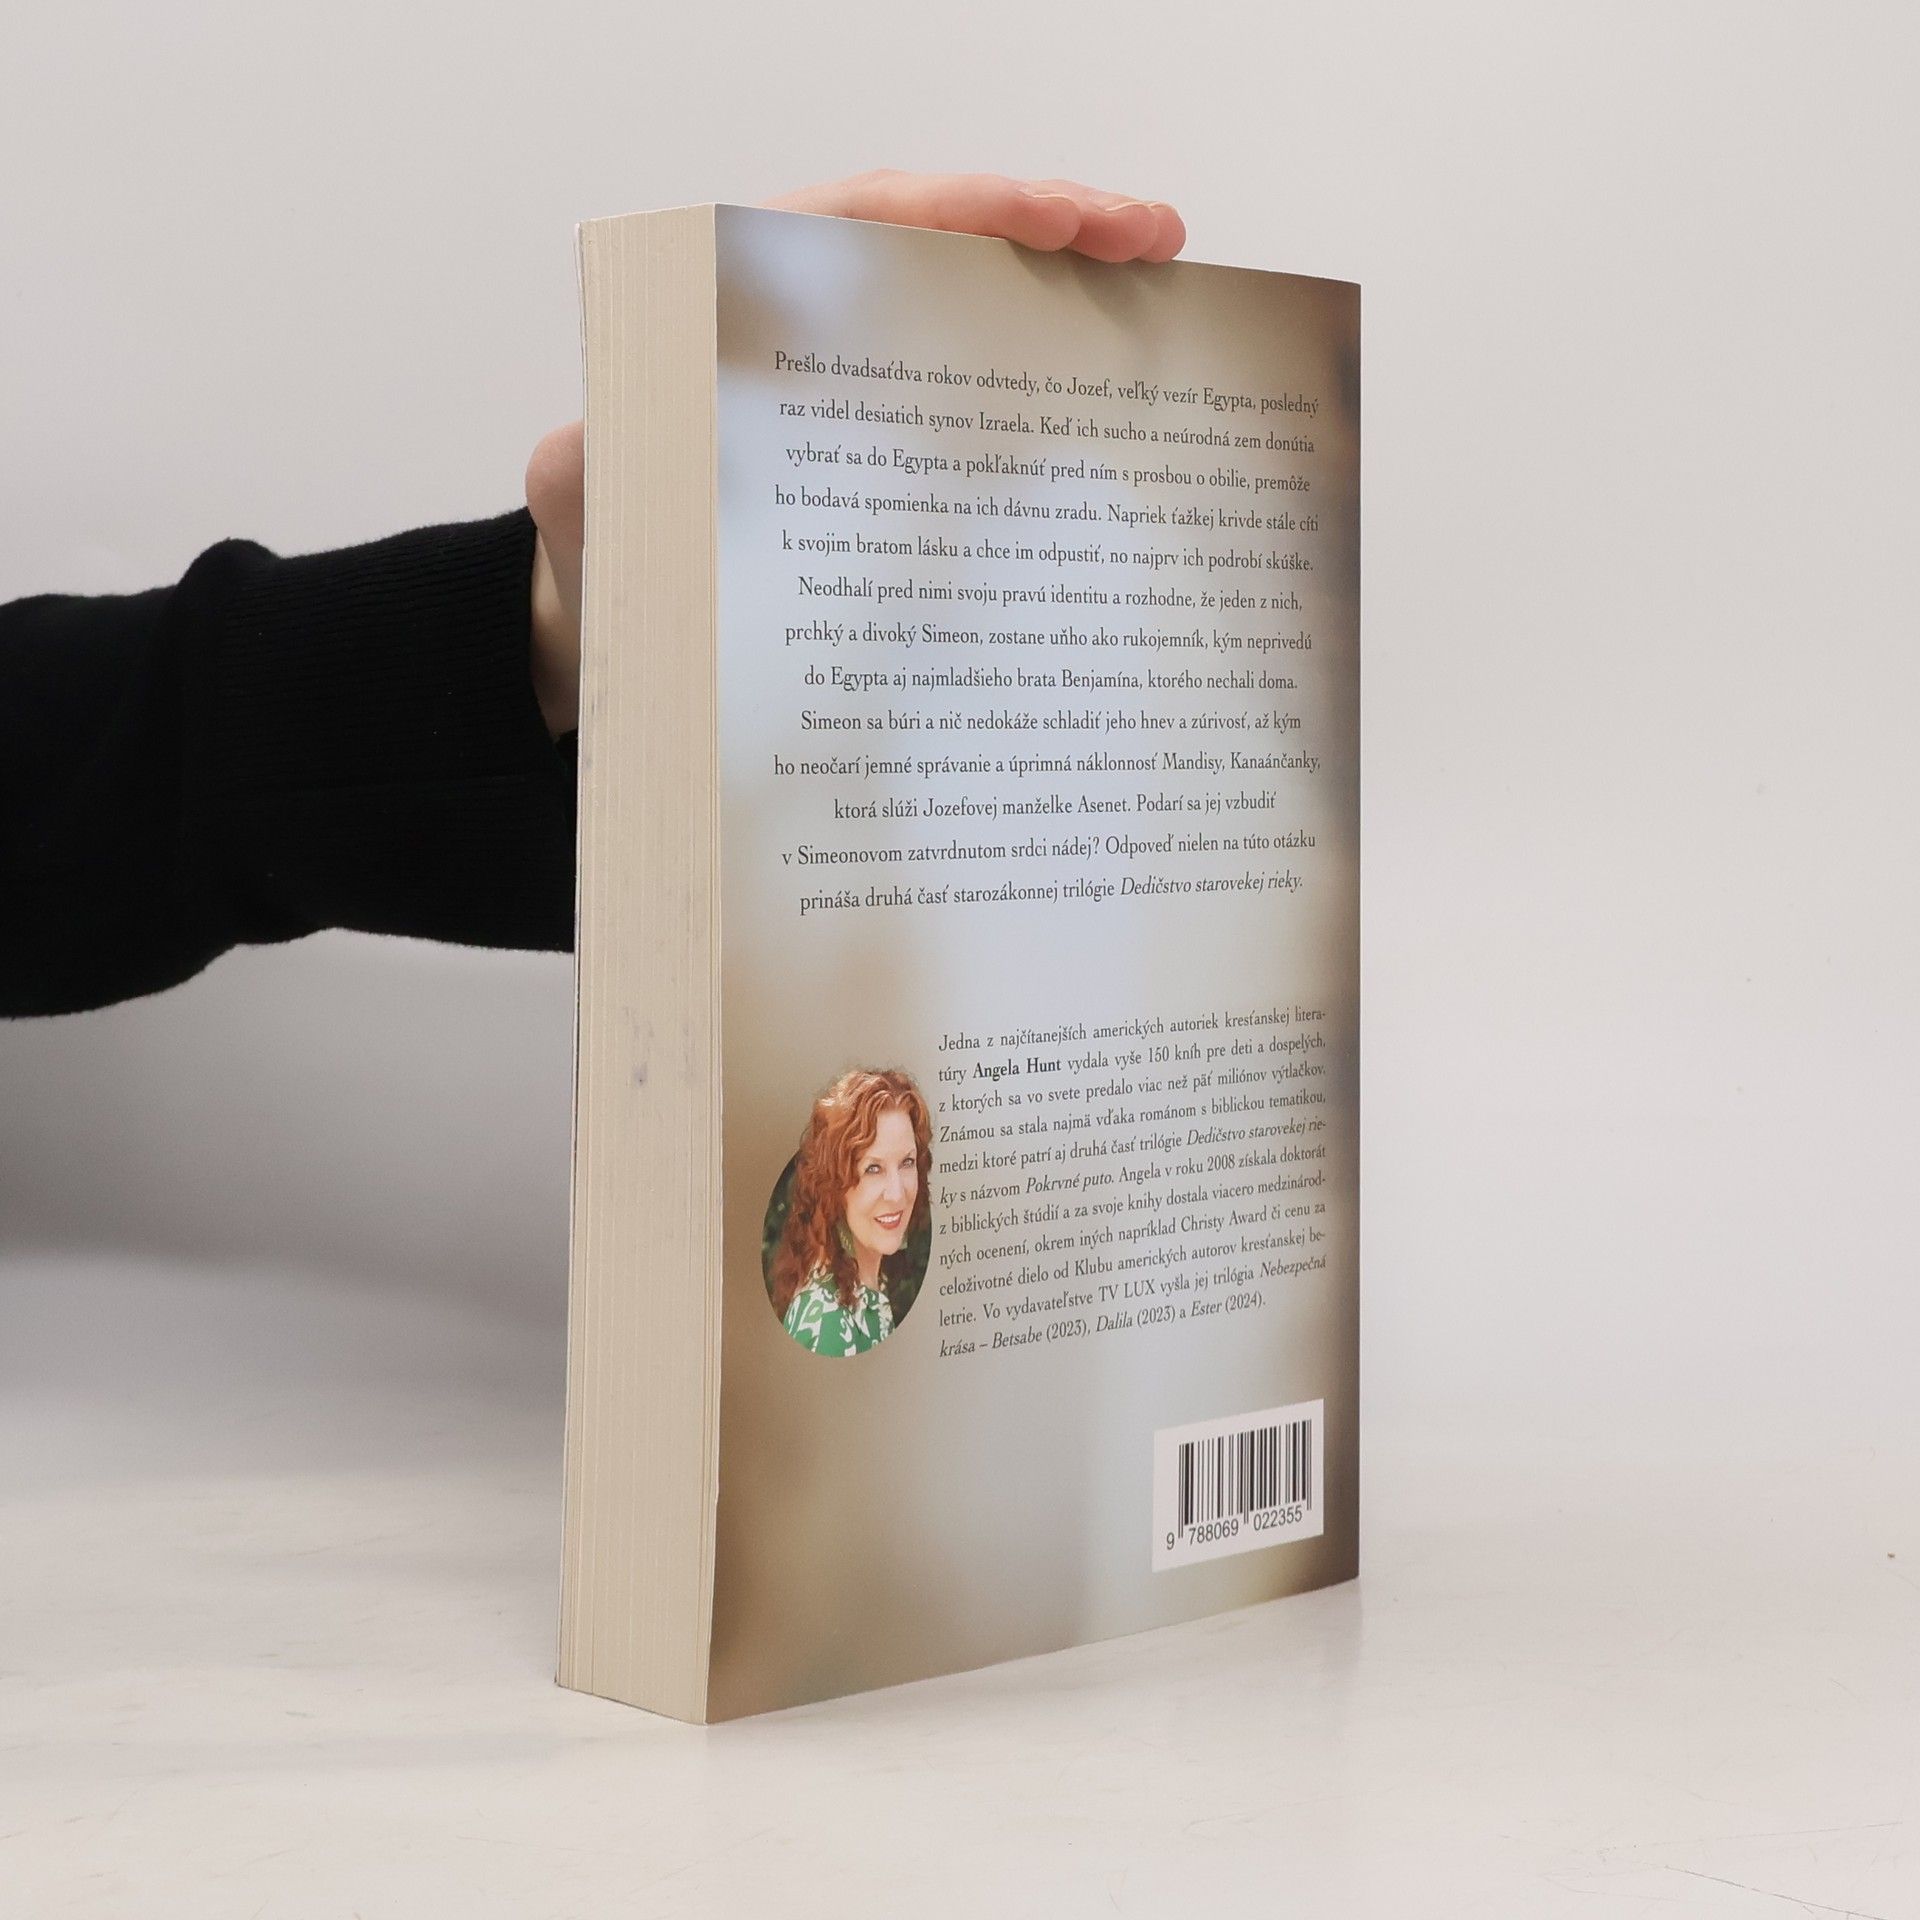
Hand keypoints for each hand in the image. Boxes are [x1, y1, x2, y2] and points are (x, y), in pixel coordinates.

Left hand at [524, 171, 1187, 737]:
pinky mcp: (886, 442)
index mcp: (736, 306)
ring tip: (1155, 269)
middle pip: (933, 240)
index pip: (853, 221)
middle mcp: (804, 320)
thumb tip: (613, 445)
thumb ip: (590, 462)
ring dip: (1063, 281)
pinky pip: (969, 386)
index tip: (1043, 219)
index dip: (954, 210)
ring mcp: (854, 377)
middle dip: (1045, 221)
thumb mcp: (584, 495)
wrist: (617, 612)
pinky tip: (1109, 375)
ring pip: (965, 301)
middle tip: (1145, 236)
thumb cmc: (606, 547)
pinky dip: (1039, 368)